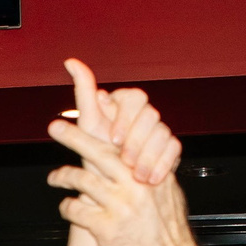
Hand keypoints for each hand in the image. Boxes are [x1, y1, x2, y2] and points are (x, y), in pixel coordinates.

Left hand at [46, 61, 202, 245]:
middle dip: (74, 137)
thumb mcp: (167, 195)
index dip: (105, 126)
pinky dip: (67, 208)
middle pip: (99, 153)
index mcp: (151, 173)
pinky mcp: (107, 228)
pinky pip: (77, 210)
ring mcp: (121, 206)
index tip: (92, 112)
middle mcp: (136, 186)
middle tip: (56, 127)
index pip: (125, 141)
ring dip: (63, 176)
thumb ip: (149, 174)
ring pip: (82, 180)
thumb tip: (134, 158)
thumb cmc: (168, 234)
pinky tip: (67, 207)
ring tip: (53, 177)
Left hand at [56, 59, 179, 186]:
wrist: (115, 184)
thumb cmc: (98, 151)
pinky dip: (163, 164)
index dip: (125, 119)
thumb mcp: (88, 123)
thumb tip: (71, 62)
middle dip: (137, 140)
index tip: (114, 139)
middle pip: (151, 114)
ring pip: (163, 132)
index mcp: (124, 104)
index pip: (135, 98)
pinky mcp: (170, 145)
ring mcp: (159, 129)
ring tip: (136, 174)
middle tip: (125, 160)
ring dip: (148, 155)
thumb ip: (83, 93)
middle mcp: (143, 114)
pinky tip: (151, 177)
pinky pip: (174, 148)